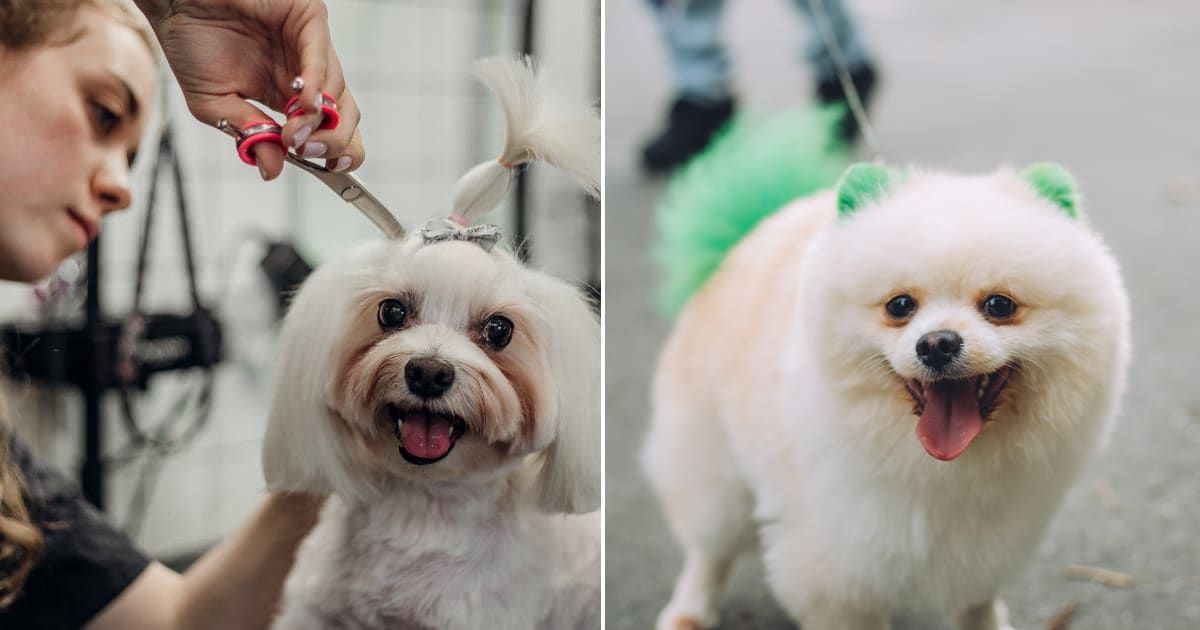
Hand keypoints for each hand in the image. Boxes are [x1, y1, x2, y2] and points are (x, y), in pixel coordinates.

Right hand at [136, 0, 364, 179]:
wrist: (172, 3)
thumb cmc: (192, 45)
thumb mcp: (214, 105)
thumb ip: (248, 134)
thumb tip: (272, 169)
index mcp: (288, 97)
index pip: (329, 131)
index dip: (335, 152)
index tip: (326, 168)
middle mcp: (305, 73)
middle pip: (344, 115)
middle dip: (334, 141)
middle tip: (307, 153)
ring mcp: (309, 46)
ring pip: (337, 90)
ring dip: (318, 119)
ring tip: (292, 133)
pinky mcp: (307, 17)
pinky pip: (320, 55)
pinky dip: (315, 83)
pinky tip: (303, 102)